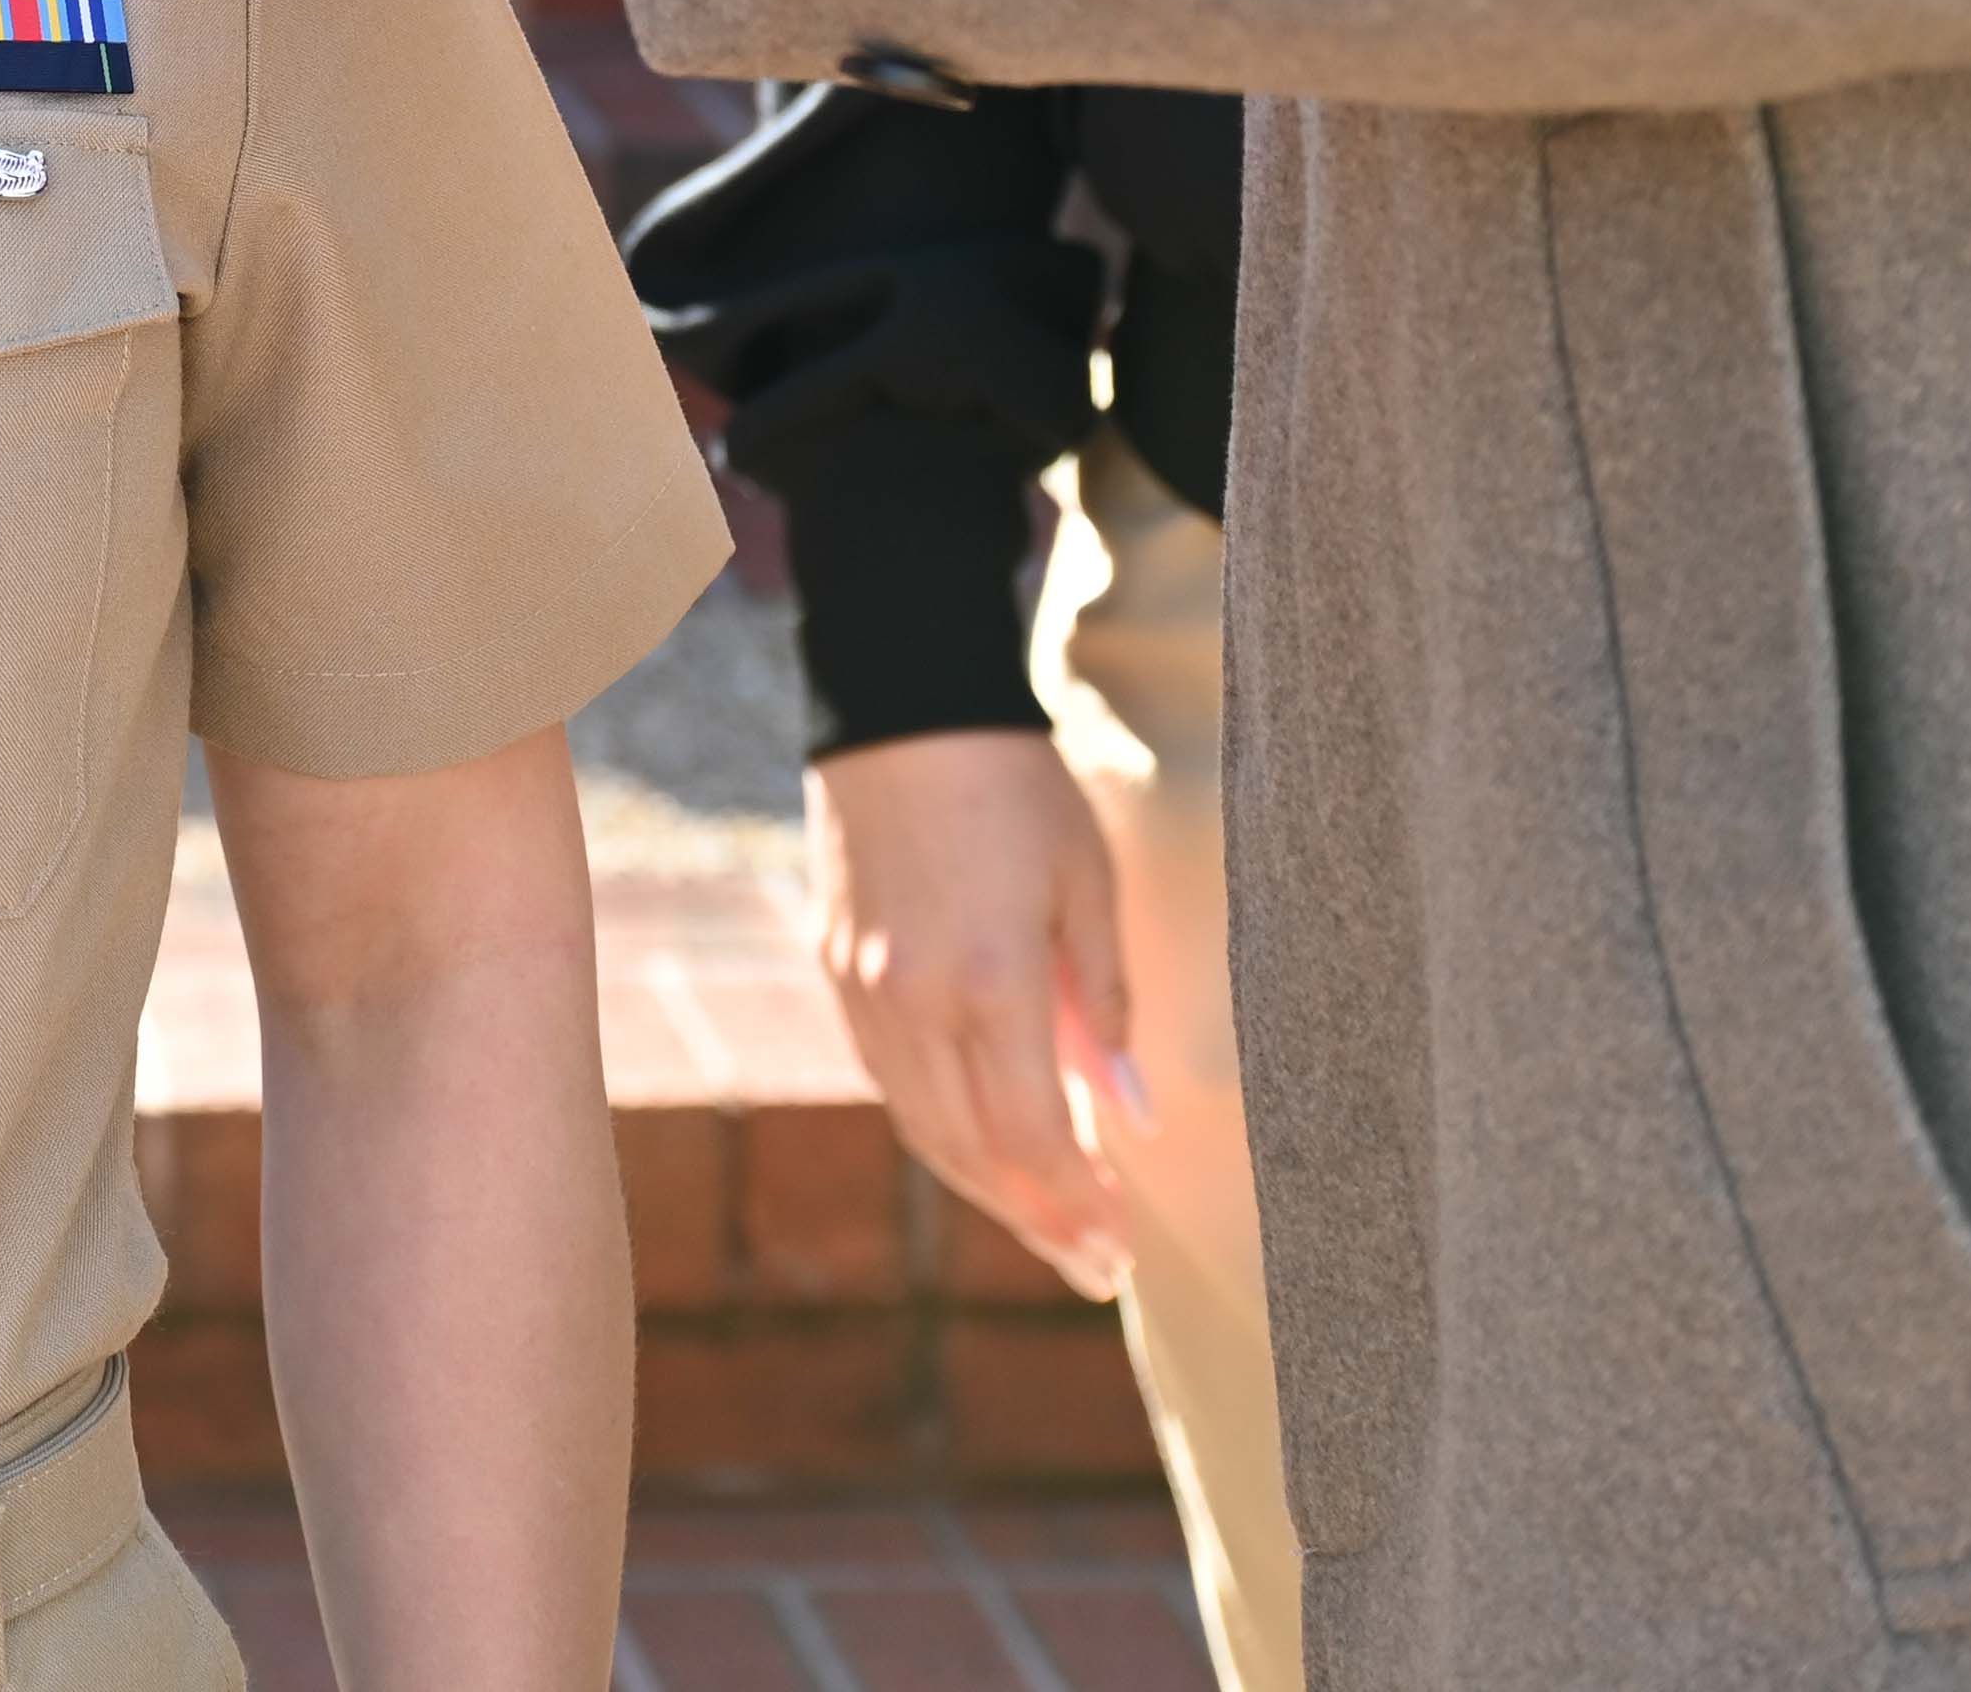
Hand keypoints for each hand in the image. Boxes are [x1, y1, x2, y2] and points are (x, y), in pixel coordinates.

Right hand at [804, 729, 1144, 1299]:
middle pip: (974, 1154)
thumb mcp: (1087, 883)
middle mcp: (913, 1003)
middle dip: (1039, 1220)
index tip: (1122, 1248)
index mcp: (989, 984)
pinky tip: (985, 1144)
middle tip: (1094, 1267)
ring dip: (988, 1188)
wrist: (898, 702)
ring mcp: (864, 991)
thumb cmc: (1014, 786)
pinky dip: (940, 1130)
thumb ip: (1104, 1006)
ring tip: (1048, 1222)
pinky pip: (889, 1082)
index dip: (1078, 1205)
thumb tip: (1132, 1115)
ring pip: (923, 1129)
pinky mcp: (838, 970)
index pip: (1034, 1139)